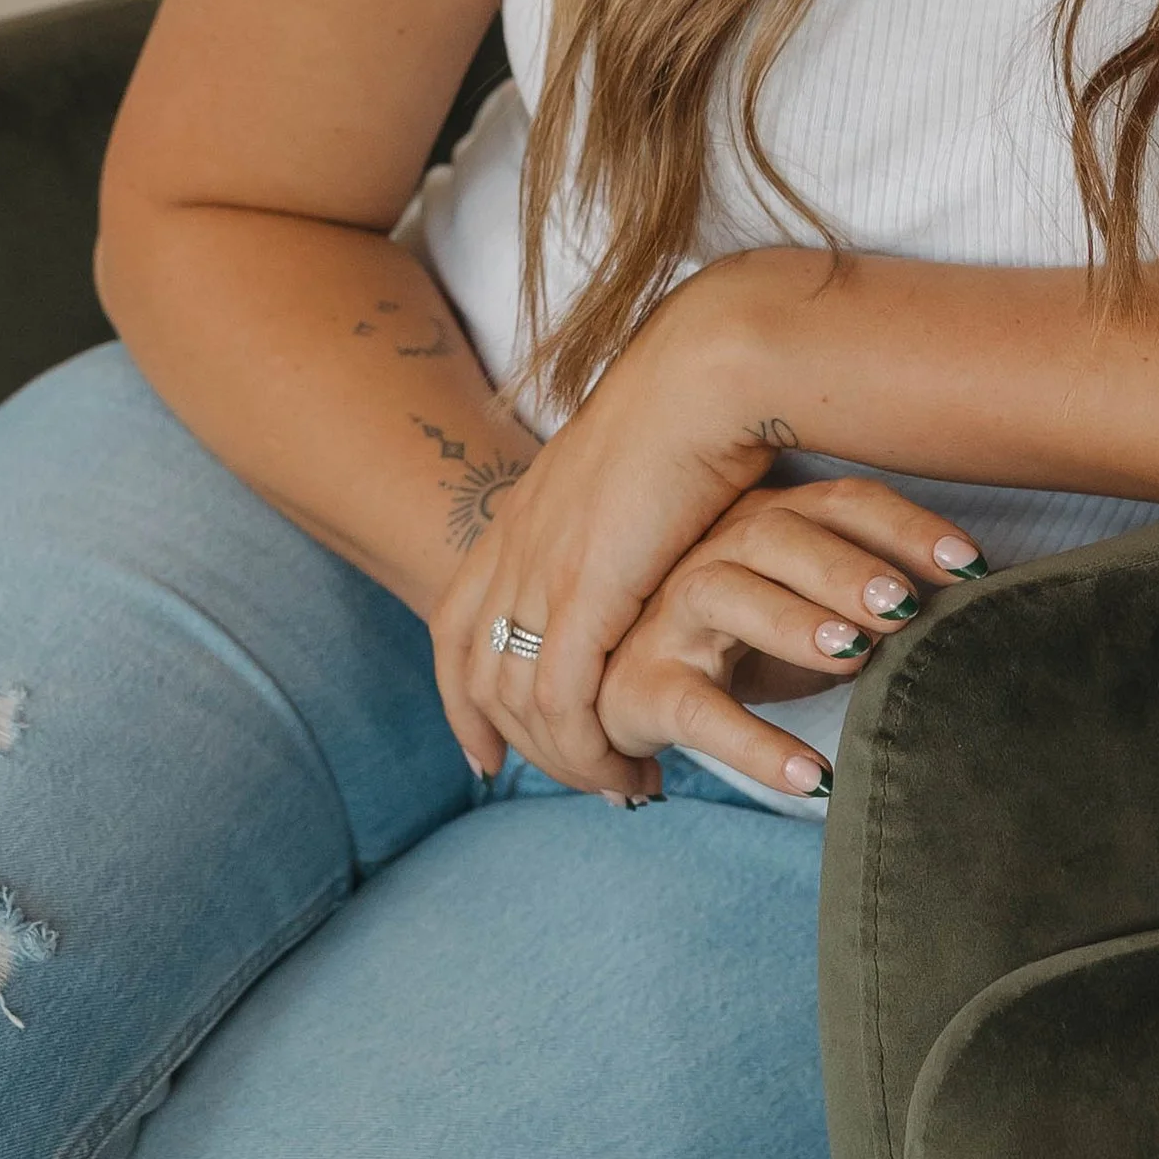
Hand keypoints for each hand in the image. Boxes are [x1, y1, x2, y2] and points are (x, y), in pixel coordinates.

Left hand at [428, 258, 832, 792]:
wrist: (704, 374)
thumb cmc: (694, 409)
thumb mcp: (626, 474)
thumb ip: (609, 519)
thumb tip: (631, 551)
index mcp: (519, 512)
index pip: (454, 623)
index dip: (460, 699)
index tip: (484, 754)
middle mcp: (514, 545)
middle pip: (481, 678)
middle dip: (523, 747)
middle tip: (584, 781)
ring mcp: (542, 569)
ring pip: (520, 701)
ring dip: (567, 759)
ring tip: (624, 784)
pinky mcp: (584, 592)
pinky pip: (562, 699)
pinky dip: (586, 746)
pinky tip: (630, 764)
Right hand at [596, 480, 986, 800]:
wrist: (634, 688)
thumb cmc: (747, 643)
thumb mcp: (818, 616)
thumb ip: (878, 606)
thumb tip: (975, 615)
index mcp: (771, 522)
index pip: (843, 505)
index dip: (907, 528)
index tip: (973, 565)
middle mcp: (720, 550)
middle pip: (781, 535)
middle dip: (846, 567)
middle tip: (903, 605)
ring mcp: (674, 613)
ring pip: (728, 594)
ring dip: (795, 622)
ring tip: (854, 656)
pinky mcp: (646, 685)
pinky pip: (700, 710)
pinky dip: (756, 744)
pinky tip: (814, 778)